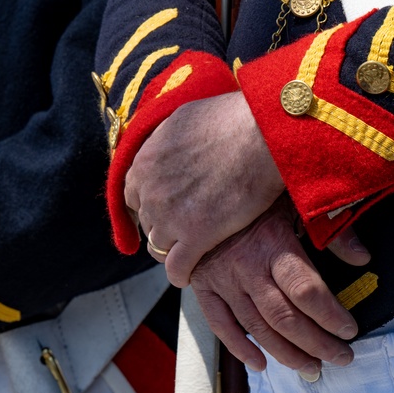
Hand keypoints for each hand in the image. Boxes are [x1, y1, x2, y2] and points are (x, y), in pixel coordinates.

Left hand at [127, 92, 284, 286]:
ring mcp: (170, 215)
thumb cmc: (233, 120)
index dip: (147, 203)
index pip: (131, 193)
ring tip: (188, 251)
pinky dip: (180, 273)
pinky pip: (176, 267)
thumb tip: (169, 143)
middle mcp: (151, 189)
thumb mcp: (186, 118)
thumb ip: (169, 138)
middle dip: (162, 224)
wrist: (261, 134)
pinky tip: (188, 274)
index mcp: (145, 160)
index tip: (160, 209)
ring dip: (171, 249)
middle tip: (182, 227)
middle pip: (146, 220)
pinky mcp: (195, 236)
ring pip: (158, 245)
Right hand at [189, 198, 362, 378]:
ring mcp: (223, 280)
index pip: (305, 291)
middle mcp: (247, 267)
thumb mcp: (295, 201)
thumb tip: (362, 258)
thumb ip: (331, 230)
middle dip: (317, 343)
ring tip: (312, 368)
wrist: (201, 192)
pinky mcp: (204, 288)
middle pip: (285, 317)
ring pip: (257, 327)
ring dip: (287, 354)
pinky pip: (221, 325)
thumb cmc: (254, 195)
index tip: (349, 330)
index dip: (330, 316)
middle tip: (341, 357)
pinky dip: (240, 348)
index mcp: (272, 243)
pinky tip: (260, 364)